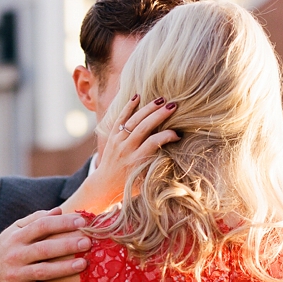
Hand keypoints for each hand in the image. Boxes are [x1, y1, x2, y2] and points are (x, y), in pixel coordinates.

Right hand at [0, 208, 91, 281]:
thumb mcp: (13, 232)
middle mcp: (16, 255)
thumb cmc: (3, 251)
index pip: (41, 226)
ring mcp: (16, 275)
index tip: (82, 221)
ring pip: (42, 271)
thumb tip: (59, 210)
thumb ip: (35, 220)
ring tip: (84, 264)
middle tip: (88, 242)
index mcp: (17, 237)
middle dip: (67, 245)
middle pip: (44, 248)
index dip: (62, 223)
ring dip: (64, 268)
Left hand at [62, 95, 179, 214]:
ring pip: (133, 120)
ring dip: (148, 108)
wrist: (104, 185)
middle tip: (174, 106)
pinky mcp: (112, 137)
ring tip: (162, 99)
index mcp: (136, 161)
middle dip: (160, 115)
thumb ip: (157, 170)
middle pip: (144, 127)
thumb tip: (176, 159)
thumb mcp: (145, 182)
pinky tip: (137, 96)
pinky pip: (120, 119)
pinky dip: (128, 107)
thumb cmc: (129, 185)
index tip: (178, 134)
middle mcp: (126, 150)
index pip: (153, 143)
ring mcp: (117, 142)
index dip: (167, 136)